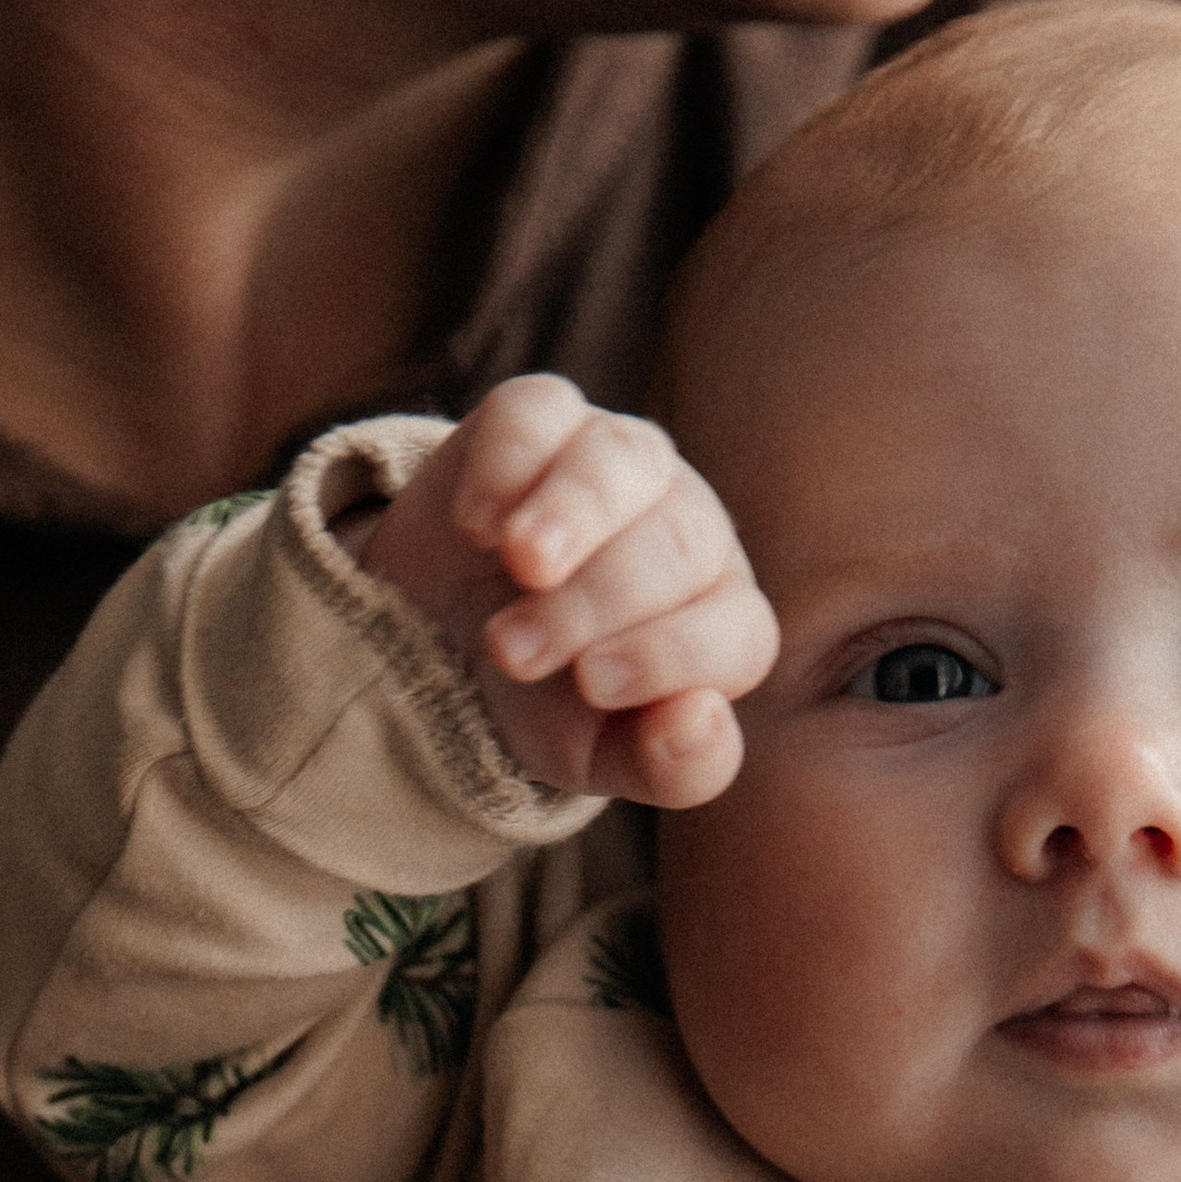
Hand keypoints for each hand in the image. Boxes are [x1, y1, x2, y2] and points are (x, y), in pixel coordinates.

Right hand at [354, 373, 777, 804]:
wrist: (444, 644)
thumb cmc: (544, 704)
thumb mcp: (599, 758)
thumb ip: (669, 767)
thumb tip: (703, 720)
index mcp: (721, 621)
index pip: (737, 631)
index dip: (672, 655)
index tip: (592, 685)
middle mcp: (689, 529)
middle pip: (678, 545)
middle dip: (596, 600)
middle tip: (512, 652)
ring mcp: (623, 462)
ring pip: (622, 462)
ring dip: (572, 515)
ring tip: (520, 564)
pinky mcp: (544, 416)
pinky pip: (540, 414)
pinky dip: (509, 464)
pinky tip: (477, 523)